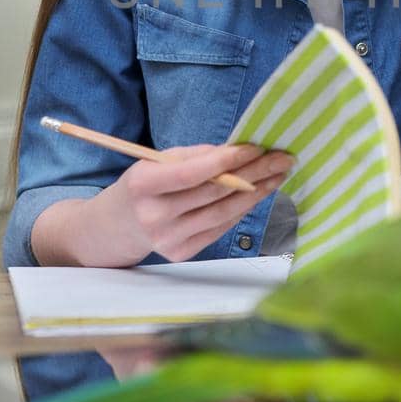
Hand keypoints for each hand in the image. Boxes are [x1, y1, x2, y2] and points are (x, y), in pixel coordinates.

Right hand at [109, 143, 294, 262]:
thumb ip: (194, 156)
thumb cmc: (144, 185)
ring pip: (222, 213)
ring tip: (277, 176)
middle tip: (281, 158)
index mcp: (143, 185)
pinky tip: (258, 194)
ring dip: (256, 193)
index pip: (192, 173)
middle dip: (253, 173)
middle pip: (214, 193)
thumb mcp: (156, 161)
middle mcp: (154, 215)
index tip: (256, 147)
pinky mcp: (180, 254)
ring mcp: (167, 239)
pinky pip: (219, 229)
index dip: (226, 160)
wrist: (118, 226)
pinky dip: (241, 210)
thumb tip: (237, 152)